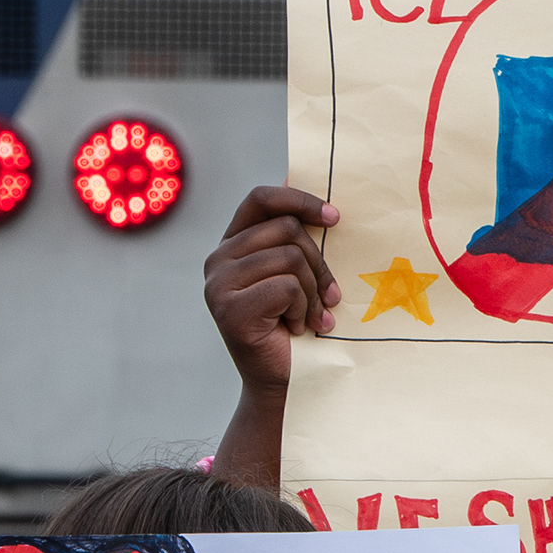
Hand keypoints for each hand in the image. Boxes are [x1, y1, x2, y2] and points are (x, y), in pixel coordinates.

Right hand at [203, 184, 338, 391]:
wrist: (284, 378)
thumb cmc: (297, 321)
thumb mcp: (300, 272)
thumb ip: (297, 236)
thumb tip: (301, 174)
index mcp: (233, 244)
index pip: (261, 199)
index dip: (300, 200)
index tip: (335, 218)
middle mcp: (218, 260)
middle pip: (287, 229)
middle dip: (318, 263)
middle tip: (329, 296)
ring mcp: (218, 284)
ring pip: (290, 258)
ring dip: (312, 292)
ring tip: (309, 316)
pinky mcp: (229, 309)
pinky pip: (286, 287)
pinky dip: (302, 309)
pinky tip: (296, 327)